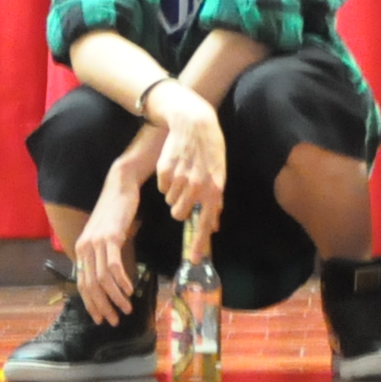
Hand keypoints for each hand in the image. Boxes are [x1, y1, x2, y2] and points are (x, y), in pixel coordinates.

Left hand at [72, 179, 146, 322]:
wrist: (119, 186)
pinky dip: (122, 280)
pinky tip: (130, 290)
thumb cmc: (115, 212)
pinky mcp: (110, 237)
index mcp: (81, 249)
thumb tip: (110, 278)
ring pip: (102, 279)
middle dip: (102, 306)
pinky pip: (114, 265)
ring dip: (115, 297)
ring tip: (126, 308)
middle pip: (90, 285)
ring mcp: (96, 242)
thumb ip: (103, 255)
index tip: (101, 318)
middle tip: (114, 320)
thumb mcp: (106, 236)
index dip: (91, 303)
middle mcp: (84, 248)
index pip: (82, 284)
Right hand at [149, 86, 227, 231]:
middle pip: (180, 214)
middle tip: (185, 194)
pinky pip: (161, 187)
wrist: (194, 122)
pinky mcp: (165, 170)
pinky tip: (174, 166)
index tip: (193, 259)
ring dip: (174, 193)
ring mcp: (180, 179)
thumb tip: (214, 224)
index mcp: (213, 189)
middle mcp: (197, 187)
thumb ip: (214, 201)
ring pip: (170, 201)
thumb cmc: (210, 149)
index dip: (198, 244)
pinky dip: (166, 181)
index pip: (205, 223)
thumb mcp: (219, 174)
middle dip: (181, 208)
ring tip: (182, 174)